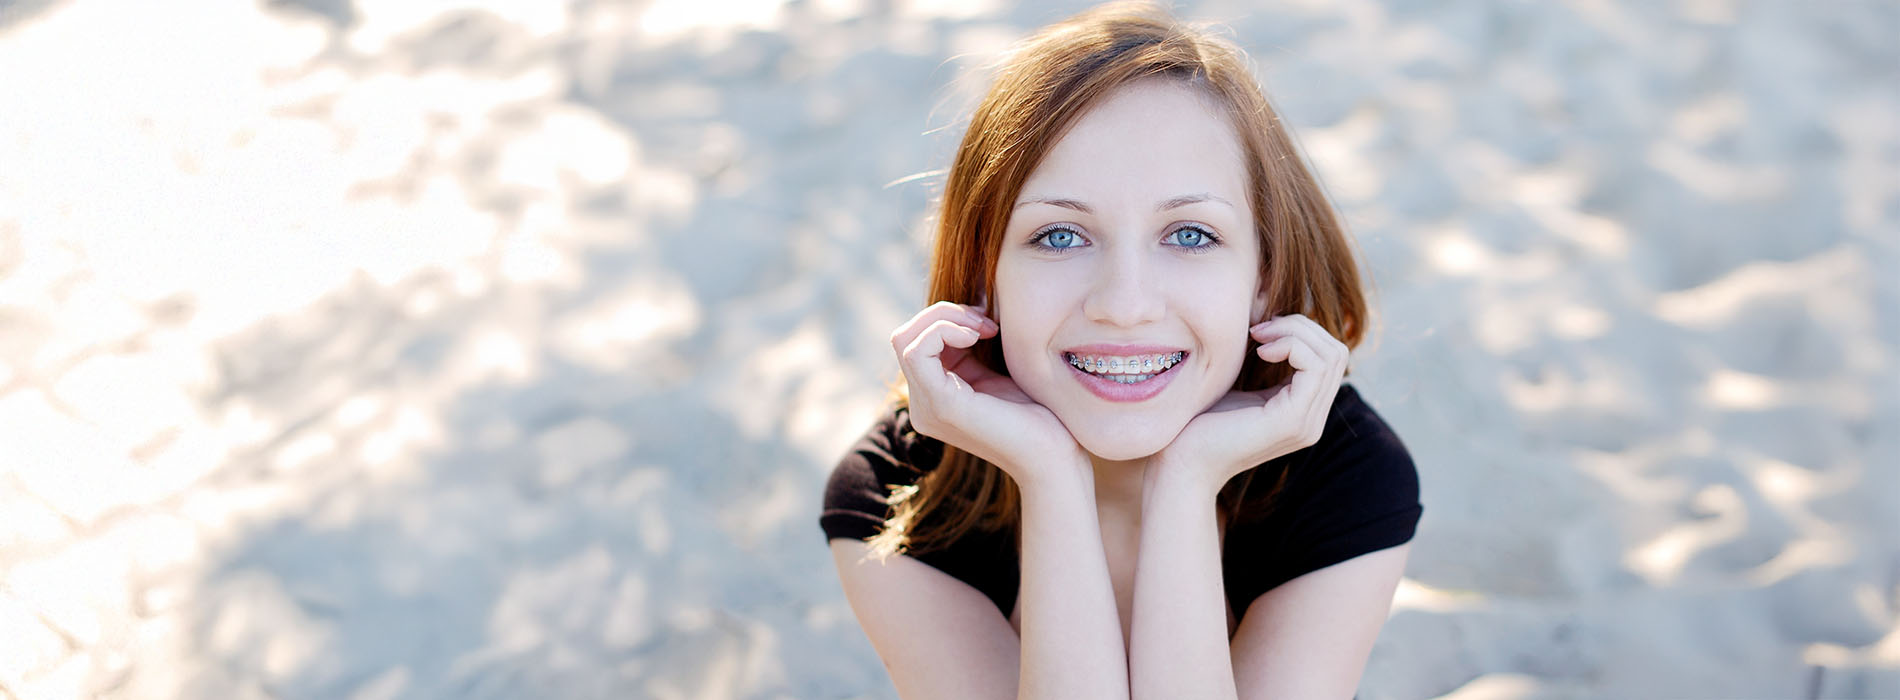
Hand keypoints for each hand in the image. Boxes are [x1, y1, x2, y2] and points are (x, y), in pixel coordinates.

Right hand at [891, 301, 1090, 487]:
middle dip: (942, 314)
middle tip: (985, 322)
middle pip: (905, 336)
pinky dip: (944, 331)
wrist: (1056, 454)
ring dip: (945, 319)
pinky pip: (918, 351)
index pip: (915, 341)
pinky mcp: (940, 405)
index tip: (988, 322)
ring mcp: (927, 408)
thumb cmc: (1039, 413)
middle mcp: (922, 405)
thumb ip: (976, 343)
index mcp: (934, 396)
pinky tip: (977, 336)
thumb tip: (974, 294)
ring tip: (984, 329)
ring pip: (906, 339)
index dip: (946, 318)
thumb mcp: (998, 369)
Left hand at [1147, 314, 1349, 495]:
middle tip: (1259, 329)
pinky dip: (1292, 346)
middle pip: (1337, 352)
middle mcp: (1313, 420)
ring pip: (1332, 356)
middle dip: (1301, 327)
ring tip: (1258, 338)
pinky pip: (1316, 368)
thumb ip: (1263, 364)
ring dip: (1295, 333)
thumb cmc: (1198, 423)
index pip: (1330, 357)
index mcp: (1302, 410)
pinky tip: (1261, 352)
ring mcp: (1307, 423)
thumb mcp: (1239, 386)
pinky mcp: (1293, 421)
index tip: (1259, 330)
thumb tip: (1273, 322)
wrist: (1180, 462)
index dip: (1301, 331)